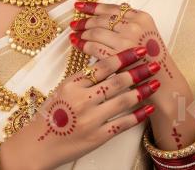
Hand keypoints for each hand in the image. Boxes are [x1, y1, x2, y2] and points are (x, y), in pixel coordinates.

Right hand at [0, 46, 161, 169]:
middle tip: (153, 63)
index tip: (137, 50)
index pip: (102, 66)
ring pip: (123, 101)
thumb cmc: (51, 115)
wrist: (39, 144)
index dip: (123, 57)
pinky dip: (138, 115)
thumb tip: (106, 62)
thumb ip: (82, 78)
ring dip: (142, 90)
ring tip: (154, 83)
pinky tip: (148, 108)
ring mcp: (90, 119)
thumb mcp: (62, 90)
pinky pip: (122, 124)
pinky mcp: (97, 137)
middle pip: (116, 82)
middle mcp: (82, 100)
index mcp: (72, 85)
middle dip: (138, 71)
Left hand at [69, 1, 194, 151]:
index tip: (79, 6)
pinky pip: (95, 47)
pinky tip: (78, 45)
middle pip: (101, 19)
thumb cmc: (152, 59)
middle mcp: (134, 25)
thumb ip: (131, 20)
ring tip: (75, 35)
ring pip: (96, 32)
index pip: (112, 7)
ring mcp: (126, 40)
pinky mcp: (118, 56)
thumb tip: (110, 9)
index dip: (93, 6)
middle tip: (75, 24)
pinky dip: (84, 45)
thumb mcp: (146, 33)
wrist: (163, 82)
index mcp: (141, 17)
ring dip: (83, 34)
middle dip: (85, 21)